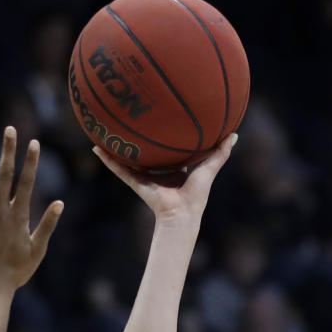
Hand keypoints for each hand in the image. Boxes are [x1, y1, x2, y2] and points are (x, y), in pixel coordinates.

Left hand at [0, 126, 63, 293]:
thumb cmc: (16, 271)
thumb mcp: (37, 249)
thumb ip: (47, 225)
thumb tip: (59, 203)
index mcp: (19, 216)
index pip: (27, 183)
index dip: (31, 162)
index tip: (34, 143)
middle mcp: (1, 210)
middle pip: (6, 174)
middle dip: (9, 150)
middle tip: (10, 129)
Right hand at [92, 132, 236, 223]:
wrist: (182, 214)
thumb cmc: (196, 196)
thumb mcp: (209, 169)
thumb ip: (220, 153)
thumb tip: (234, 134)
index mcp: (176, 170)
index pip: (170, 150)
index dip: (167, 136)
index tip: (162, 119)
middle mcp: (159, 172)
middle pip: (147, 152)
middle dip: (140, 138)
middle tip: (133, 117)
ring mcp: (146, 177)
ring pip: (129, 159)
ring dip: (118, 147)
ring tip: (106, 128)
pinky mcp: (136, 183)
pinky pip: (120, 169)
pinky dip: (108, 160)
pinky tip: (97, 147)